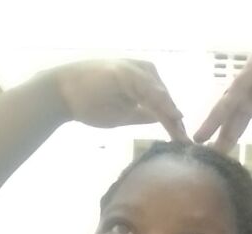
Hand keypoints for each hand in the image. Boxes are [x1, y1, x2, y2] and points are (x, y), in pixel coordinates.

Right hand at [51, 58, 189, 142]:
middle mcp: (144, 72)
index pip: (165, 105)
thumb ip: (142, 115)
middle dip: (177, 124)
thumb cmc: (90, 103)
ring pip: (161, 97)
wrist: (63, 93)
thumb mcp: (122, 114)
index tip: (185, 145)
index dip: (175, 125)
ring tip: (183, 138)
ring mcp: (136, 70)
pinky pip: (149, 91)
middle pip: (167, 101)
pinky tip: (173, 117)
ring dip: (173, 117)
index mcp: (144, 81)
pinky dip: (162, 105)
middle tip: (188, 146)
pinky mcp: (127, 73)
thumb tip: (162, 123)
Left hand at [193, 41, 251, 153]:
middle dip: (216, 129)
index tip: (218, 150)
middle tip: (201, 149)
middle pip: (232, 107)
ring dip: (215, 120)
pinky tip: (216, 121)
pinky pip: (240, 90)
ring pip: (231, 99)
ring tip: (202, 138)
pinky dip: (228, 106)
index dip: (229, 131)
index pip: (240, 112)